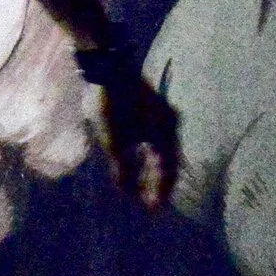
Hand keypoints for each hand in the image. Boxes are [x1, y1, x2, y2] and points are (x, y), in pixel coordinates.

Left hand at [98, 71, 180, 212]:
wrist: (106, 64)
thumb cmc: (110, 104)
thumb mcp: (113, 141)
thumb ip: (122, 168)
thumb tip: (127, 192)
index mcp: (166, 134)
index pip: (167, 171)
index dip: (160, 192)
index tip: (154, 211)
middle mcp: (169, 125)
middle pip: (166, 161)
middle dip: (156, 183)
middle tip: (148, 203)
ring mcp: (161, 115)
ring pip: (160, 150)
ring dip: (151, 169)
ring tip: (142, 186)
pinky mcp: (150, 108)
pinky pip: (154, 138)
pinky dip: (147, 153)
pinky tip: (137, 161)